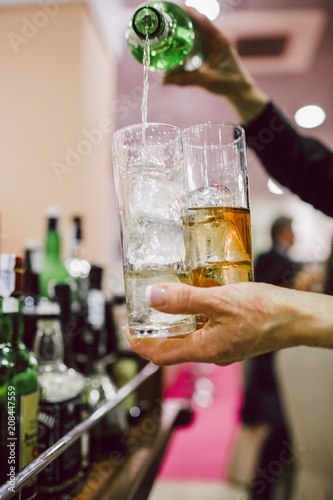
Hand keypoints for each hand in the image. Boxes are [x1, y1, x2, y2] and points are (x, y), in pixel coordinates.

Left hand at [123, 281, 308, 365]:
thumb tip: (153, 298)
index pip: (160, 355)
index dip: (139, 344)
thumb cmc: (264, 312)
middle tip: (141, 313)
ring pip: (188, 338)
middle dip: (153, 332)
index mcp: (204, 349)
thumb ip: (184, 300)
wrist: (295, 317)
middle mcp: (211, 353)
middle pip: (172, 347)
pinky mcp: (232, 337)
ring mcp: (223, 346)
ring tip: (164, 302)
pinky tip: (195, 300)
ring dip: (173, 323)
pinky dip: (192, 318)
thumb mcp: (218, 301)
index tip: (126, 329)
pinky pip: (204, 331)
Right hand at [163, 8, 269, 122]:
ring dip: (186, 27)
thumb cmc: (228, 83)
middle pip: (199, 22)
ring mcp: (215, 43)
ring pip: (199, 30)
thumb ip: (185, 80)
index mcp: (219, 40)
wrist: (240, 90)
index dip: (188, 13)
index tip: (174, 9)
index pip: (202, 20)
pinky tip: (179, 42)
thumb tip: (164, 80)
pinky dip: (189, 38)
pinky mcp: (212, 50)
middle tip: (167, 19)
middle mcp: (218, 38)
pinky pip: (199, 39)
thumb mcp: (205, 80)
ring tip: (170, 27)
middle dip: (183, 19)